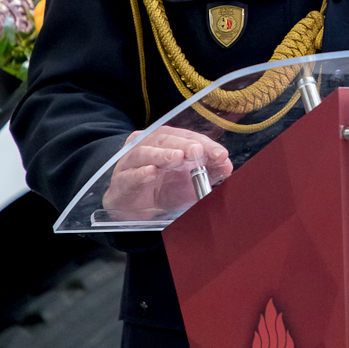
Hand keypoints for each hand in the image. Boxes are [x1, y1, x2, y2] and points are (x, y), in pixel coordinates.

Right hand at [102, 126, 232, 219]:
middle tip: (198, 152)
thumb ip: (208, 174)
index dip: (205, 144)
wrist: (133, 210)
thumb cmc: (162, 190)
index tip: (220, 155)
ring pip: (145, 152)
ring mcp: (131, 161)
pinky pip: (130, 174)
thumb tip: (227, 165)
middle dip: (185, 145)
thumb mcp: (190, 184)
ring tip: (178, 158)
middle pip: (166, 139)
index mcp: (167, 142)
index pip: (188, 137)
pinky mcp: (121, 179)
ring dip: (163, 154)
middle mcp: (148, 145)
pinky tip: (151, 173)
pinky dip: (141, 173)